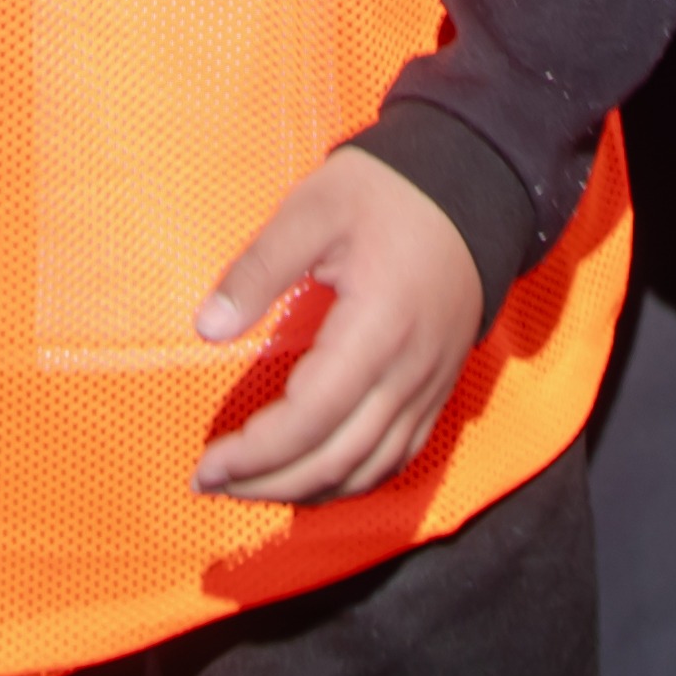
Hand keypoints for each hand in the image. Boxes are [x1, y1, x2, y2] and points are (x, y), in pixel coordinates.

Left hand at [191, 147, 485, 506]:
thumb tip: (207, 329)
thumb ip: (258, 270)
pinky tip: (313, 477)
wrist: (471, 186)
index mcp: (376, 329)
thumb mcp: (312, 212)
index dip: (255, 454)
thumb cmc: (385, 194)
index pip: (310, 419)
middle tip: (210, 483)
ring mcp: (429, 387)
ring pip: (367, 469)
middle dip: (268, 483)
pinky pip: (396, 457)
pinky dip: (350, 480)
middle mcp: (408, 373)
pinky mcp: (438, 389)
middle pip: (336, 459)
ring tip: (250, 487)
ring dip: (305, 490)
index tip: (205, 463)